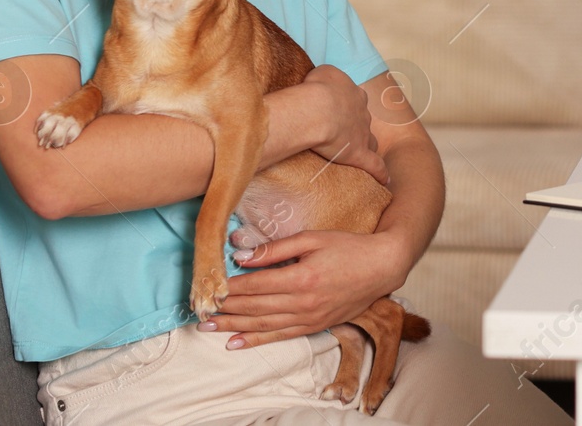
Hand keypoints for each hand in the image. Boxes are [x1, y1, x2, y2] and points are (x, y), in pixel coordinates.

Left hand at [198, 229, 406, 348]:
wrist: (382, 267)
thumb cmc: (348, 247)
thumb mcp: (313, 238)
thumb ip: (276, 249)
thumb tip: (242, 256)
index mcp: (301, 277)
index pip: (255, 285)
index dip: (230, 286)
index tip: (209, 285)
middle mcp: (302, 302)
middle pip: (254, 307)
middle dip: (224, 308)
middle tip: (199, 309)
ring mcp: (309, 317)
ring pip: (262, 324)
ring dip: (232, 327)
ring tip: (207, 327)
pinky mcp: (314, 325)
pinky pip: (279, 336)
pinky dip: (255, 340)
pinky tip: (235, 343)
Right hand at [300, 64, 388, 185]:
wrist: (319, 109)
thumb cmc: (317, 89)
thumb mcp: (323, 72)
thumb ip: (328, 77)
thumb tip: (323, 82)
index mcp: (355, 95)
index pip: (356, 100)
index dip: (348, 106)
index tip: (339, 110)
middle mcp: (363, 114)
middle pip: (364, 121)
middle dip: (356, 126)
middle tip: (342, 131)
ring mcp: (363, 135)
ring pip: (370, 141)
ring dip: (366, 146)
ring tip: (360, 153)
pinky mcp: (359, 154)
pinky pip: (375, 165)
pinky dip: (380, 172)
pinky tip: (383, 179)